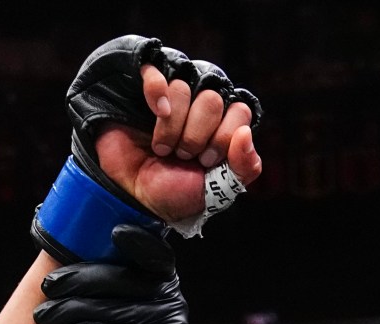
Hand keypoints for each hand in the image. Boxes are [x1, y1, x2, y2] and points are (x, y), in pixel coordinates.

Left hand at [33, 225, 186, 323]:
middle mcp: (174, 299)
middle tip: (47, 286)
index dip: (137, 241)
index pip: (155, 253)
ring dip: (72, 310)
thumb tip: (67, 237)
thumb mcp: (107, 302)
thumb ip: (103, 275)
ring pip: (114, 308)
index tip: (112, 233)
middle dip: (79, 280)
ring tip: (44, 315)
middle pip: (123, 279)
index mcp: (163, 279)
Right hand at [63, 37, 263, 229]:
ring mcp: (173, 94)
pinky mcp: (145, 87)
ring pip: (183, 88)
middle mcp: (201, 104)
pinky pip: (154, 72)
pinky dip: (156, 92)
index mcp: (223, 124)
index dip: (223, 137)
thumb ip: (244, 167)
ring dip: (171, 128)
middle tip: (183, 155)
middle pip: (212, 99)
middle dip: (196, 136)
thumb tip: (245, 133)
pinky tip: (157, 112)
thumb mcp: (217, 190)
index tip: (206, 160)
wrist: (133, 195)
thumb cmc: (175, 190)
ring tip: (163, 149)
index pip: (240, 111)